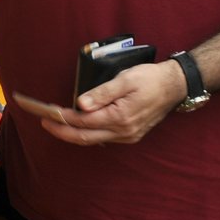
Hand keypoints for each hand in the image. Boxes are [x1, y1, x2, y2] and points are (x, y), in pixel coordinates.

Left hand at [12, 60, 187, 145]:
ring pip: (94, 140)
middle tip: (45, 123)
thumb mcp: (125, 79)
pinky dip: (88, 133)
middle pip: (85, 137)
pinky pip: (104, 138)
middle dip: (62, 131)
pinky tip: (79, 126)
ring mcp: (128, 136)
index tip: (47, 113)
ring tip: (57, 123)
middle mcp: (124, 131)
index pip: (83, 122)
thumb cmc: (150, 79)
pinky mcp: (131, 135)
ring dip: (74, 133)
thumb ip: (101, 93)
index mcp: (120, 117)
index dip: (63, 118)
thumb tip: (80, 104)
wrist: (175, 86)